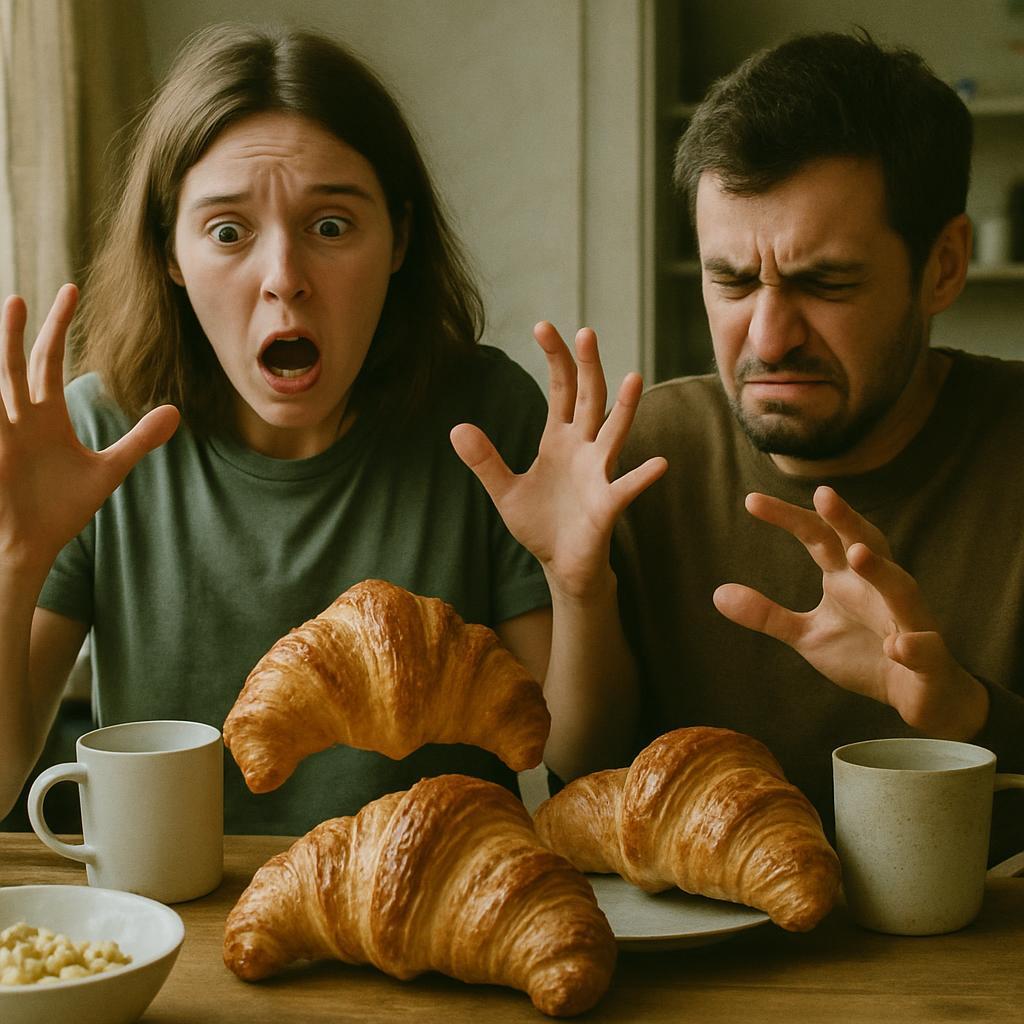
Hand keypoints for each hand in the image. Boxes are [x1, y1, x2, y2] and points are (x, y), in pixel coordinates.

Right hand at [0, 285, 179, 576]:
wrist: (34, 545)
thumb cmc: (62, 508)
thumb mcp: (109, 469)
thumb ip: (140, 439)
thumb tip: (176, 412)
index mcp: (46, 416)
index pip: (49, 359)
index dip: (58, 325)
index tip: (70, 290)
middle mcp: (19, 417)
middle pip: (18, 364)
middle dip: (20, 332)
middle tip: (21, 296)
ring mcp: (3, 435)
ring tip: (6, 313)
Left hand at [451, 322, 665, 599]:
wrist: (561, 566)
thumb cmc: (540, 524)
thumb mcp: (504, 491)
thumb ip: (485, 460)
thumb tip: (457, 427)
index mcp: (558, 440)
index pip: (560, 390)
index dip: (555, 359)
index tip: (543, 326)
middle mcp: (584, 449)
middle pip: (590, 399)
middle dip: (587, 367)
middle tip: (585, 332)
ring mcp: (599, 474)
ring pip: (614, 433)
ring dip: (626, 407)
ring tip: (633, 377)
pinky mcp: (607, 505)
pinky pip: (626, 487)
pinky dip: (641, 477)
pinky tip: (658, 464)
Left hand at [712, 485, 987, 738]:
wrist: (918, 693)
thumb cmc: (864, 652)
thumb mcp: (808, 634)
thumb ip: (767, 614)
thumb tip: (717, 593)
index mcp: (848, 578)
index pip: (818, 537)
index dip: (789, 518)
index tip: (751, 500)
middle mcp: (879, 588)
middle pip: (865, 544)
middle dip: (846, 520)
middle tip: (823, 494)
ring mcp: (908, 620)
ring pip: (900, 588)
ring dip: (880, 570)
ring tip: (856, 554)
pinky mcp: (928, 658)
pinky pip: (923, 648)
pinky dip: (913, 646)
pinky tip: (897, 646)